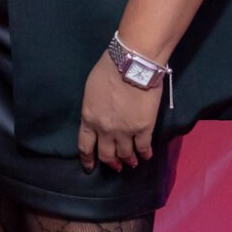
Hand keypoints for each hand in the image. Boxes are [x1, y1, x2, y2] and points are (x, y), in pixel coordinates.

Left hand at [78, 52, 160, 171]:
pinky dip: (145, 154)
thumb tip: (97, 118)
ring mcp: (125, 131)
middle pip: (106, 155)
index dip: (88, 160)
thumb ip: (92, 109)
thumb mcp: (90, 91)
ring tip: (131, 162)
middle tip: (116, 166)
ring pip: (125, 154)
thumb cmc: (109, 70)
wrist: (133, 64)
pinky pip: (143, 148)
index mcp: (89, 119)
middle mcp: (105, 130)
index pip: (85, 146)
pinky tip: (146, 156)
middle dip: (111, 162)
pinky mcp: (143, 128)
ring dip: (128, 160)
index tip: (90, 167)